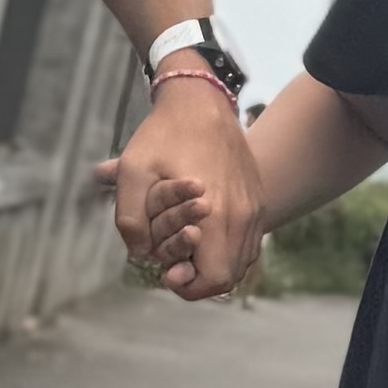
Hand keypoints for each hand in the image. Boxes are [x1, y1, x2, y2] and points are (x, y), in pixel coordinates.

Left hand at [107, 74, 262, 300]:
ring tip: (186, 247)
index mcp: (216, 214)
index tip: (168, 272)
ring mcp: (254, 207)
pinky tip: (203, 232)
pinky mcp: (257, 199)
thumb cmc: (163, 135)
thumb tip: (140, 254)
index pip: (216, 279)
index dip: (190, 287)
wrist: (200, 100)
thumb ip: (130, 220)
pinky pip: (248, 240)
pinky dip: (227, 247)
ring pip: (242, 260)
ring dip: (214, 263)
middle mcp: (243, 215)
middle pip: (230, 276)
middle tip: (173, 262)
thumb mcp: (132, 172)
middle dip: (199, 277)